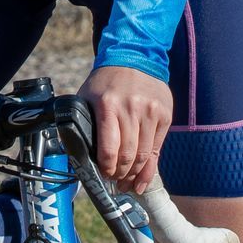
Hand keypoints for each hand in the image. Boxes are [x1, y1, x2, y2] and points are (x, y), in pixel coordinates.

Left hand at [77, 65, 171, 194]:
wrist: (135, 58)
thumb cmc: (106, 82)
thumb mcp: (87, 96)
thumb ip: (83, 122)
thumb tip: (77, 154)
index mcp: (108, 105)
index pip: (109, 148)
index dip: (106, 168)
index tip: (104, 175)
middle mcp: (131, 109)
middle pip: (128, 155)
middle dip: (120, 174)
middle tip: (115, 182)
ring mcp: (151, 112)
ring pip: (144, 155)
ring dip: (134, 175)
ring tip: (127, 184)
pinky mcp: (165, 116)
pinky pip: (157, 149)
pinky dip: (149, 168)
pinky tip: (142, 179)